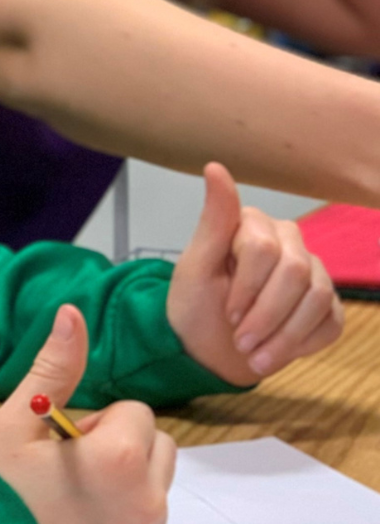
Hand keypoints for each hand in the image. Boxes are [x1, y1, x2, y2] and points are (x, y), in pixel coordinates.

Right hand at [0, 304, 175, 523]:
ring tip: (69, 501)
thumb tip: (73, 312)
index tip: (58, 447)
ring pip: (155, 488)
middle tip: (66, 469)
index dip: (94, 423)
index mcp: (122, 459)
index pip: (134, 412)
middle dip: (121, 449)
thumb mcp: (15, 425)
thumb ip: (55, 370)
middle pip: (157, 447)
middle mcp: (148, 501)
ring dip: (125, 484)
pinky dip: (121, 521)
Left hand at [167, 163, 342, 385]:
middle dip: (266, 315)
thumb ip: (213, 221)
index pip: (265, 250)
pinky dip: (300, 345)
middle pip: (297, 273)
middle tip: (240, 341)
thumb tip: (215, 167)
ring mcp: (313, 274)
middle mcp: (290, 243)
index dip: (246, 288)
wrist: (206, 352)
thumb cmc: (195, 308)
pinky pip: (330, 322)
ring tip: (253, 355)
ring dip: (283, 336)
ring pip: (319, 298)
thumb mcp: (194, 267)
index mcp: (254, 227)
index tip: (226, 313)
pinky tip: (274, 352)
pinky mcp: (327, 307)